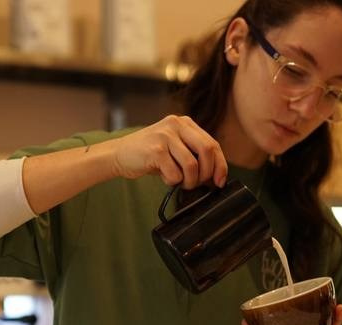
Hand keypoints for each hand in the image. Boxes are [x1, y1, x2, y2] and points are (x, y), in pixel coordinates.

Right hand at [112, 115, 227, 188]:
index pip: (212, 144)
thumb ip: (193, 154)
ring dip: (189, 181)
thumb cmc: (150, 155)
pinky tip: (165, 178)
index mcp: (185, 123)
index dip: (220, 165)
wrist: (120, 153)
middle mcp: (176, 124)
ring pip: (192, 165)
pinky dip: (173, 181)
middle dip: (206, 174)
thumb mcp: (175, 148)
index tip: (220, 182)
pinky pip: (175, 173)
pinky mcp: (155, 150)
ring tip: (179, 183)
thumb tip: (215, 176)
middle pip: (207, 151)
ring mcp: (165, 136)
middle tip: (196, 184)